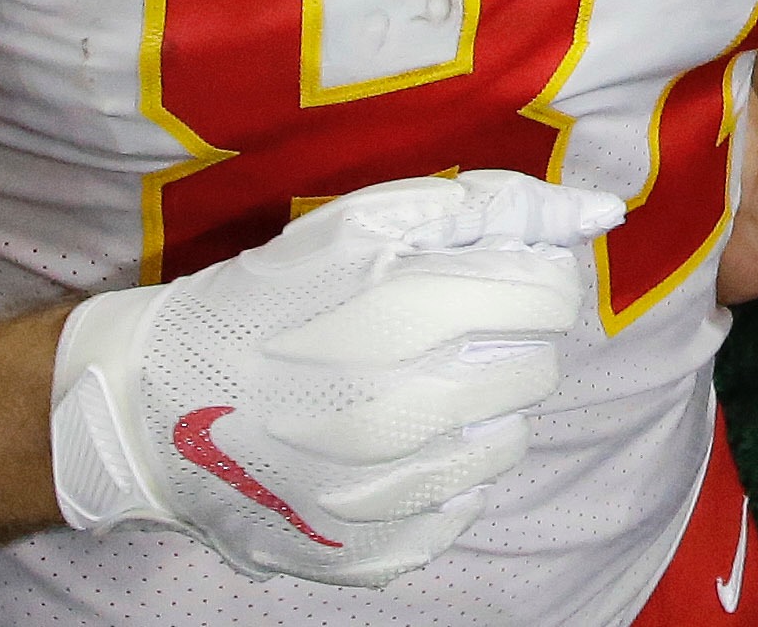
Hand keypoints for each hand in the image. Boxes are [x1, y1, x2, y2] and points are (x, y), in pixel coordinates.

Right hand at [50, 172, 620, 587]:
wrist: (156, 407)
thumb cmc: (268, 300)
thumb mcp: (366, 221)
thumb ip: (493, 206)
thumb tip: (601, 214)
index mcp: (406, 316)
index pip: (551, 298)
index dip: (524, 280)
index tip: (481, 282)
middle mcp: (405, 413)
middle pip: (536, 372)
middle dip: (502, 344)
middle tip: (435, 338)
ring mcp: (390, 493)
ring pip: (506, 445)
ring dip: (475, 413)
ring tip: (406, 392)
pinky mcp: (375, 551)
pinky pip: (459, 512)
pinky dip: (437, 479)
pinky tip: (385, 449)